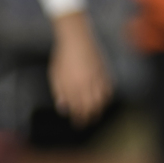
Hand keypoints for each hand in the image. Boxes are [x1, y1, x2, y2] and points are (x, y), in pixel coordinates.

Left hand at [48, 11, 112, 126]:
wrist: (76, 38)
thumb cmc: (62, 57)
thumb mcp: (55, 76)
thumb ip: (59, 93)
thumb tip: (64, 109)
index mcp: (71, 87)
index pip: (77, 108)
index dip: (79, 118)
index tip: (78, 124)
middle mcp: (85, 84)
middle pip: (90, 107)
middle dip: (89, 117)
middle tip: (87, 123)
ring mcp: (96, 77)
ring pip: (101, 99)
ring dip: (99, 109)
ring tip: (96, 114)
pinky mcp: (103, 71)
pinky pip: (108, 88)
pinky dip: (107, 97)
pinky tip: (104, 100)